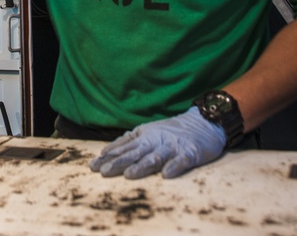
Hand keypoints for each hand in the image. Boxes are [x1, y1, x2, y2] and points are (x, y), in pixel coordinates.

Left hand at [89, 106, 226, 178]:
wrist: (203, 122)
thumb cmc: (171, 131)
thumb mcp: (147, 133)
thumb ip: (129, 141)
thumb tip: (106, 151)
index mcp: (144, 137)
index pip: (123, 148)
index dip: (108, 157)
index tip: (92, 166)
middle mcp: (155, 141)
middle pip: (134, 153)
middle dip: (118, 162)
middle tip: (103, 172)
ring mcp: (172, 146)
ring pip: (155, 157)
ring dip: (142, 166)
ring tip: (129, 175)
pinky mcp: (190, 153)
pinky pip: (181, 161)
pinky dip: (174, 166)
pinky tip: (166, 174)